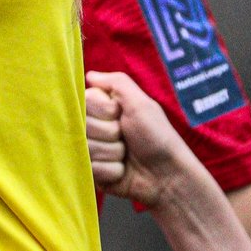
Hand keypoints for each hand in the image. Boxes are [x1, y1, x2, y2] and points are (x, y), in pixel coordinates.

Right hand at [87, 70, 200, 209]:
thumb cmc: (157, 136)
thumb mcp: (141, 103)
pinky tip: (123, 171)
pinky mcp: (92, 172)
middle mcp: (92, 127)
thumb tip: (89, 75)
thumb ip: (116, 82)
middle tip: (125, 137)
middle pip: (82, 126)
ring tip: (126, 156)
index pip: (83, 102)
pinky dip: (112, 170)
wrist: (168, 175)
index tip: (119, 116)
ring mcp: (90, 150)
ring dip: (112, 153)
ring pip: (86, 148)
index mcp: (101, 108)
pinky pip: (91, 168)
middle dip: (108, 134)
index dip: (103, 111)